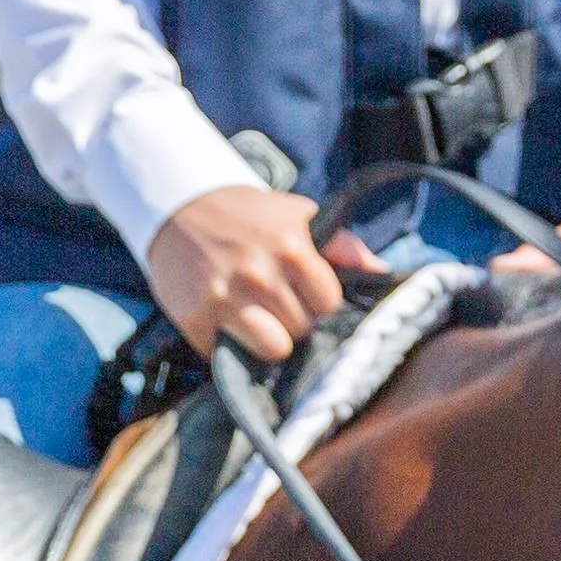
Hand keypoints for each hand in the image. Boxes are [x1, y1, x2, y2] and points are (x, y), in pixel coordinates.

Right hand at [148, 184, 379, 363]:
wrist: (178, 207)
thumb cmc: (248, 216)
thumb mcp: (298, 216)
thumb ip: (343, 245)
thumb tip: (381, 272)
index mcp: (291, 247)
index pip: (328, 304)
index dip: (318, 302)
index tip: (304, 293)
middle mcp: (259, 273)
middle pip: (302, 329)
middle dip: (293, 318)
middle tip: (274, 300)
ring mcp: (225, 297)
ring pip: (273, 349)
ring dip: (266, 338)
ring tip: (255, 316)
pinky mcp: (195, 316)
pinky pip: (228, 353)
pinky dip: (226, 343)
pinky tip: (222, 318)